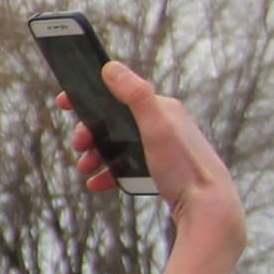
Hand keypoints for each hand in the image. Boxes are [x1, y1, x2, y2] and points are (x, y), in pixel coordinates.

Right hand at [67, 59, 239, 221]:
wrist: (208, 206)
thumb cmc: (184, 166)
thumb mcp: (156, 127)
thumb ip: (135, 96)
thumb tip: (110, 67)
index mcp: (162, 108)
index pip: (119, 93)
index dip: (90, 96)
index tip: (65, 102)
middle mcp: (163, 124)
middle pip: (114, 122)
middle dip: (89, 133)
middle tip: (78, 146)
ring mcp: (161, 148)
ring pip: (118, 145)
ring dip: (95, 155)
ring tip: (86, 168)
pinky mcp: (160, 169)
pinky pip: (127, 167)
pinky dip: (108, 173)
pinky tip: (97, 184)